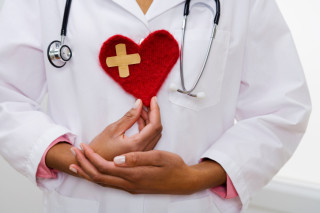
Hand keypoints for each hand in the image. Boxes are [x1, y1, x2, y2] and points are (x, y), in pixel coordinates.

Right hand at [45, 97, 161, 176]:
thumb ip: (129, 116)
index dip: (156, 111)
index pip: (155, 126)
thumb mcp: (113, 129)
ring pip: (154, 134)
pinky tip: (138, 120)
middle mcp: (143, 151)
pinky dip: (146, 128)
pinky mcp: (140, 154)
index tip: (153, 99)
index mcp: (137, 145)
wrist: (92, 164)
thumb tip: (139, 104)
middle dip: (153, 114)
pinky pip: (149, 139)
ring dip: (149, 121)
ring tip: (139, 110)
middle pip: (157, 130)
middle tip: (145, 104)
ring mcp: (142, 154)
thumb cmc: (99, 148)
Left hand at [70, 144, 226, 193]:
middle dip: (84, 164)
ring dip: (88, 172)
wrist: (184, 182)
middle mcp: (129, 183)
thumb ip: (137, 158)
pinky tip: (96, 172)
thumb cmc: (174, 167)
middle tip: (74, 153)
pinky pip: (110, 184)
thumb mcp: (159, 158)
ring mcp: (130, 187)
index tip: (82, 147)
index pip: (105, 167)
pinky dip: (98, 178)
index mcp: (134, 174)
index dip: (91, 157)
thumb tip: (117, 160)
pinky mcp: (133, 187)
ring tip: (77, 164)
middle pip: (99, 177)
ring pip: (102, 182)